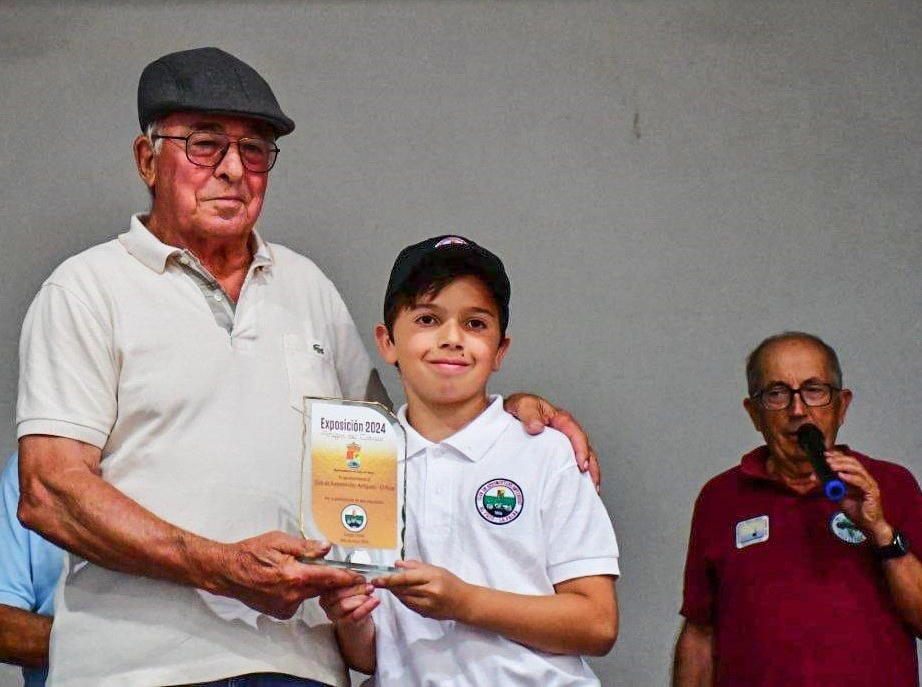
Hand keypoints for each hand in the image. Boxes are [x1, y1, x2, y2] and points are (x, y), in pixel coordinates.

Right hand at [216, 531, 364, 618]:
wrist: (228, 572)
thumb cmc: (252, 552)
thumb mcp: (279, 541)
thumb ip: (305, 546)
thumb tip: (327, 548)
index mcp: (295, 575)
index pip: (329, 577)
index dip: (348, 578)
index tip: (362, 578)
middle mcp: (292, 595)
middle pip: (322, 588)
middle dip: (334, 582)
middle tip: (344, 574)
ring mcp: (285, 606)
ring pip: (310, 594)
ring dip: (312, 585)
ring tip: (300, 571)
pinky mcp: (279, 612)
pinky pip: (297, 601)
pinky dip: (298, 592)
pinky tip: (286, 582)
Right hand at [318, 582, 378, 625]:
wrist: (358, 621)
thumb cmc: (354, 600)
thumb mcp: (353, 586)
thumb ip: (353, 580)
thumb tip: (359, 578)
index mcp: (325, 588)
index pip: (333, 581)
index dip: (348, 578)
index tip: (361, 578)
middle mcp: (325, 601)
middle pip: (337, 593)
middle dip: (356, 589)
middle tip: (369, 587)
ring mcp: (332, 614)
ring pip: (343, 605)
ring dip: (361, 598)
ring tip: (371, 596)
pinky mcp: (343, 624)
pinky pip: (354, 615)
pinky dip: (366, 607)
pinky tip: (375, 602)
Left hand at [372, 560, 470, 620]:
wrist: (465, 602)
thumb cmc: (451, 582)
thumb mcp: (436, 569)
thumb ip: (416, 566)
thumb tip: (397, 564)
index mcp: (433, 578)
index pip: (407, 578)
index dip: (390, 579)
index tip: (378, 578)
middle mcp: (430, 592)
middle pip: (403, 589)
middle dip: (389, 586)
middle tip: (378, 582)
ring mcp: (428, 605)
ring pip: (404, 599)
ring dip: (395, 592)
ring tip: (388, 586)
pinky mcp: (426, 614)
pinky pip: (409, 606)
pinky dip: (403, 599)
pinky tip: (401, 594)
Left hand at [504, 392, 600, 487]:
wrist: (507, 415)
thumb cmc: (518, 408)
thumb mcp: (523, 405)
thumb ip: (529, 414)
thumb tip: (537, 427)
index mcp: (560, 420)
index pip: (576, 435)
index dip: (581, 449)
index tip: (582, 464)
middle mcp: (565, 433)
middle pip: (584, 450)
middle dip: (591, 467)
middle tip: (592, 484)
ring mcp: (562, 445)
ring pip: (580, 459)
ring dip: (587, 475)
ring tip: (590, 492)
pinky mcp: (555, 455)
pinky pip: (568, 466)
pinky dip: (575, 478)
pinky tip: (577, 490)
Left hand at [825, 451, 891, 543]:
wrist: (868, 526)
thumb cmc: (856, 511)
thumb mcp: (839, 496)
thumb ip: (830, 486)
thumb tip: (816, 477)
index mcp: (859, 478)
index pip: (849, 462)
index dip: (838, 456)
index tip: (825, 455)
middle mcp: (866, 479)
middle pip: (854, 463)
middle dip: (839, 459)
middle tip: (826, 459)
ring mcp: (870, 485)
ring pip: (858, 470)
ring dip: (843, 466)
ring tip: (831, 465)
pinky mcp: (872, 493)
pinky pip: (861, 482)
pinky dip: (850, 477)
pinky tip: (841, 475)